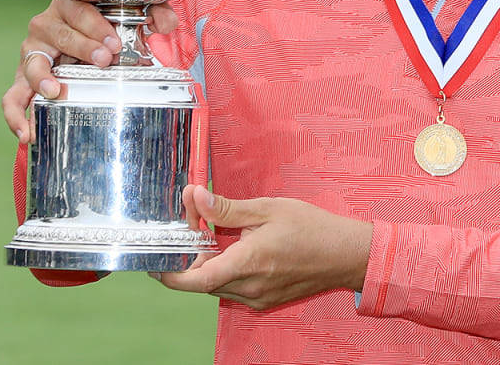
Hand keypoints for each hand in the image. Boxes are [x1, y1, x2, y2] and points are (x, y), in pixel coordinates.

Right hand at [1, 0, 178, 141]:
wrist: (87, 42)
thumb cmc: (108, 25)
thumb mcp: (133, 14)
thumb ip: (154, 12)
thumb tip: (168, 23)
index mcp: (70, 4)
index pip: (79, 10)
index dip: (96, 26)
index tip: (114, 43)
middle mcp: (46, 24)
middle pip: (58, 33)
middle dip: (81, 47)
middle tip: (104, 60)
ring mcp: (32, 52)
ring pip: (32, 63)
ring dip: (43, 78)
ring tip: (55, 91)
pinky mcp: (23, 78)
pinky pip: (13, 96)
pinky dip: (16, 114)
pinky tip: (27, 132)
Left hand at [151, 185, 372, 310]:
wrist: (346, 255)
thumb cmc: (312, 228)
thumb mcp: (268, 208)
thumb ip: (227, 208)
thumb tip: (195, 198)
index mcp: (249, 262)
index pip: (195, 279)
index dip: (169, 272)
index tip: (154, 258)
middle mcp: (249, 288)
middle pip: (201, 282)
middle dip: (189, 258)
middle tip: (190, 229)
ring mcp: (257, 298)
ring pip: (216, 286)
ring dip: (207, 265)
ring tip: (213, 235)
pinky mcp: (264, 300)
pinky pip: (232, 289)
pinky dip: (224, 271)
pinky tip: (234, 248)